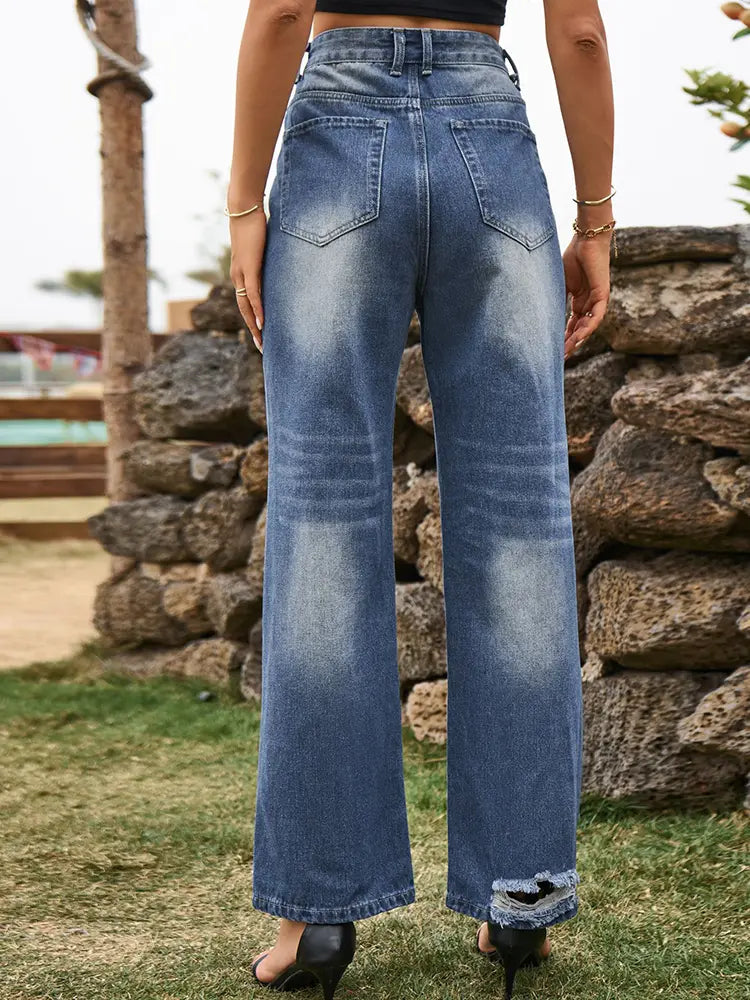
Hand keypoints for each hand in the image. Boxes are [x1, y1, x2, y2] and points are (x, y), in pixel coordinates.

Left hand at [229, 207, 266, 353]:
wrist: (244, 207)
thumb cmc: (254, 223)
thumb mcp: (262, 245)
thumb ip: (267, 256)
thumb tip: (278, 259)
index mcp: (240, 273)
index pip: (246, 302)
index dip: (253, 319)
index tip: (262, 334)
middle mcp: (238, 277)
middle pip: (244, 310)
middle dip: (253, 330)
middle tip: (262, 347)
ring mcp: (242, 274)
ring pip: (246, 307)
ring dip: (254, 325)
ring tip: (262, 341)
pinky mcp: (249, 268)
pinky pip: (252, 295)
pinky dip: (257, 310)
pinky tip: (262, 323)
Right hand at [562, 232, 611, 361]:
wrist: (586, 239)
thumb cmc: (572, 257)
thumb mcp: (559, 283)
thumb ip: (555, 298)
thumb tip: (539, 314)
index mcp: (578, 300)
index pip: (570, 324)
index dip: (562, 337)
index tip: (553, 350)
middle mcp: (588, 303)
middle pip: (579, 329)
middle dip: (570, 343)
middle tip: (559, 357)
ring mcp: (596, 300)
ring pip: (588, 326)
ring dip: (578, 339)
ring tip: (567, 351)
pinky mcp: (602, 295)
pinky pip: (596, 316)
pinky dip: (588, 327)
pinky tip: (579, 337)